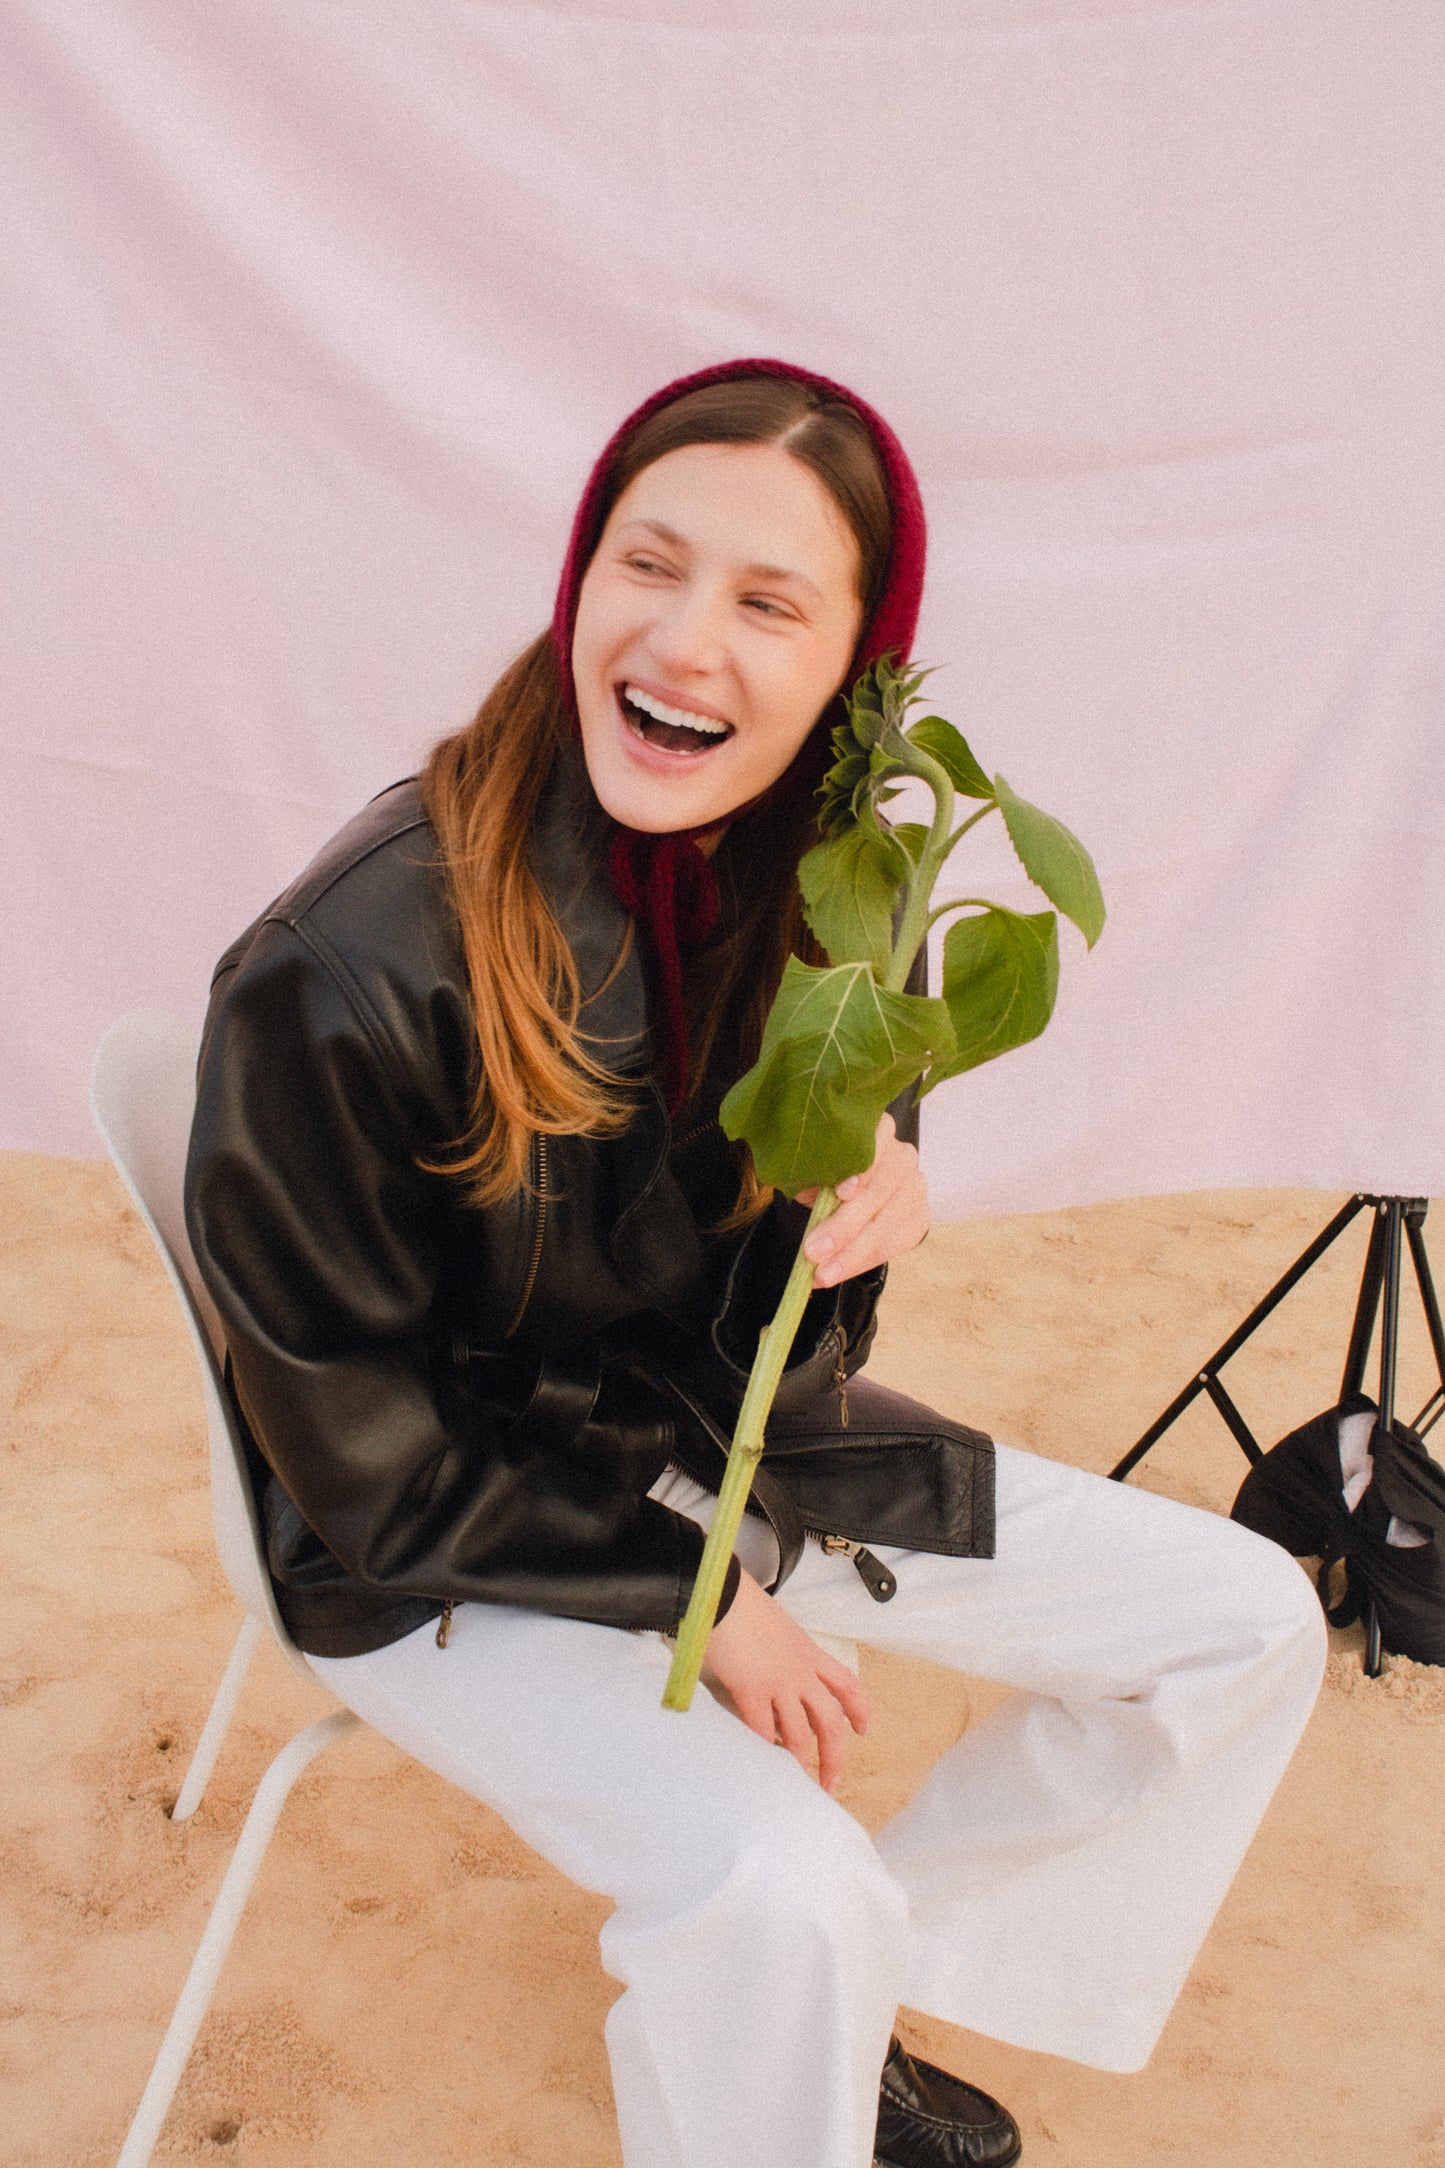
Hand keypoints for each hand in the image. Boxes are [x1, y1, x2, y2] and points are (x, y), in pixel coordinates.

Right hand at [705, 1566, 869, 1791]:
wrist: (721, 1593)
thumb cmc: (740, 1602)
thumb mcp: (776, 1626)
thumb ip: (782, 1650)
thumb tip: (773, 1668)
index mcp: (808, 1651)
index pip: (846, 1685)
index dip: (859, 1710)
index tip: (863, 1730)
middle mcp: (800, 1671)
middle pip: (830, 1721)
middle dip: (834, 1755)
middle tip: (831, 1781)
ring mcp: (778, 1682)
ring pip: (800, 1734)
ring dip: (799, 1761)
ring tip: (794, 1779)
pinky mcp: (751, 1690)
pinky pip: (763, 1731)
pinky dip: (764, 1749)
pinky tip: (762, 1761)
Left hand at [796, 1110, 929, 1287]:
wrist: (857, 1191)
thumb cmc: (831, 1173)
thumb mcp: (817, 1167)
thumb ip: (813, 1173)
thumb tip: (800, 1188)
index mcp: (878, 1130)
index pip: (876, 1143)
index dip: (860, 1170)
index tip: (840, 1193)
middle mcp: (903, 1156)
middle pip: (879, 1191)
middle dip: (845, 1226)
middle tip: (813, 1251)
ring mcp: (916, 1188)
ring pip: (887, 1223)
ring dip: (852, 1252)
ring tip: (823, 1273)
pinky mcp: (920, 1217)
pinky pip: (895, 1244)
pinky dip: (862, 1261)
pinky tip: (837, 1271)